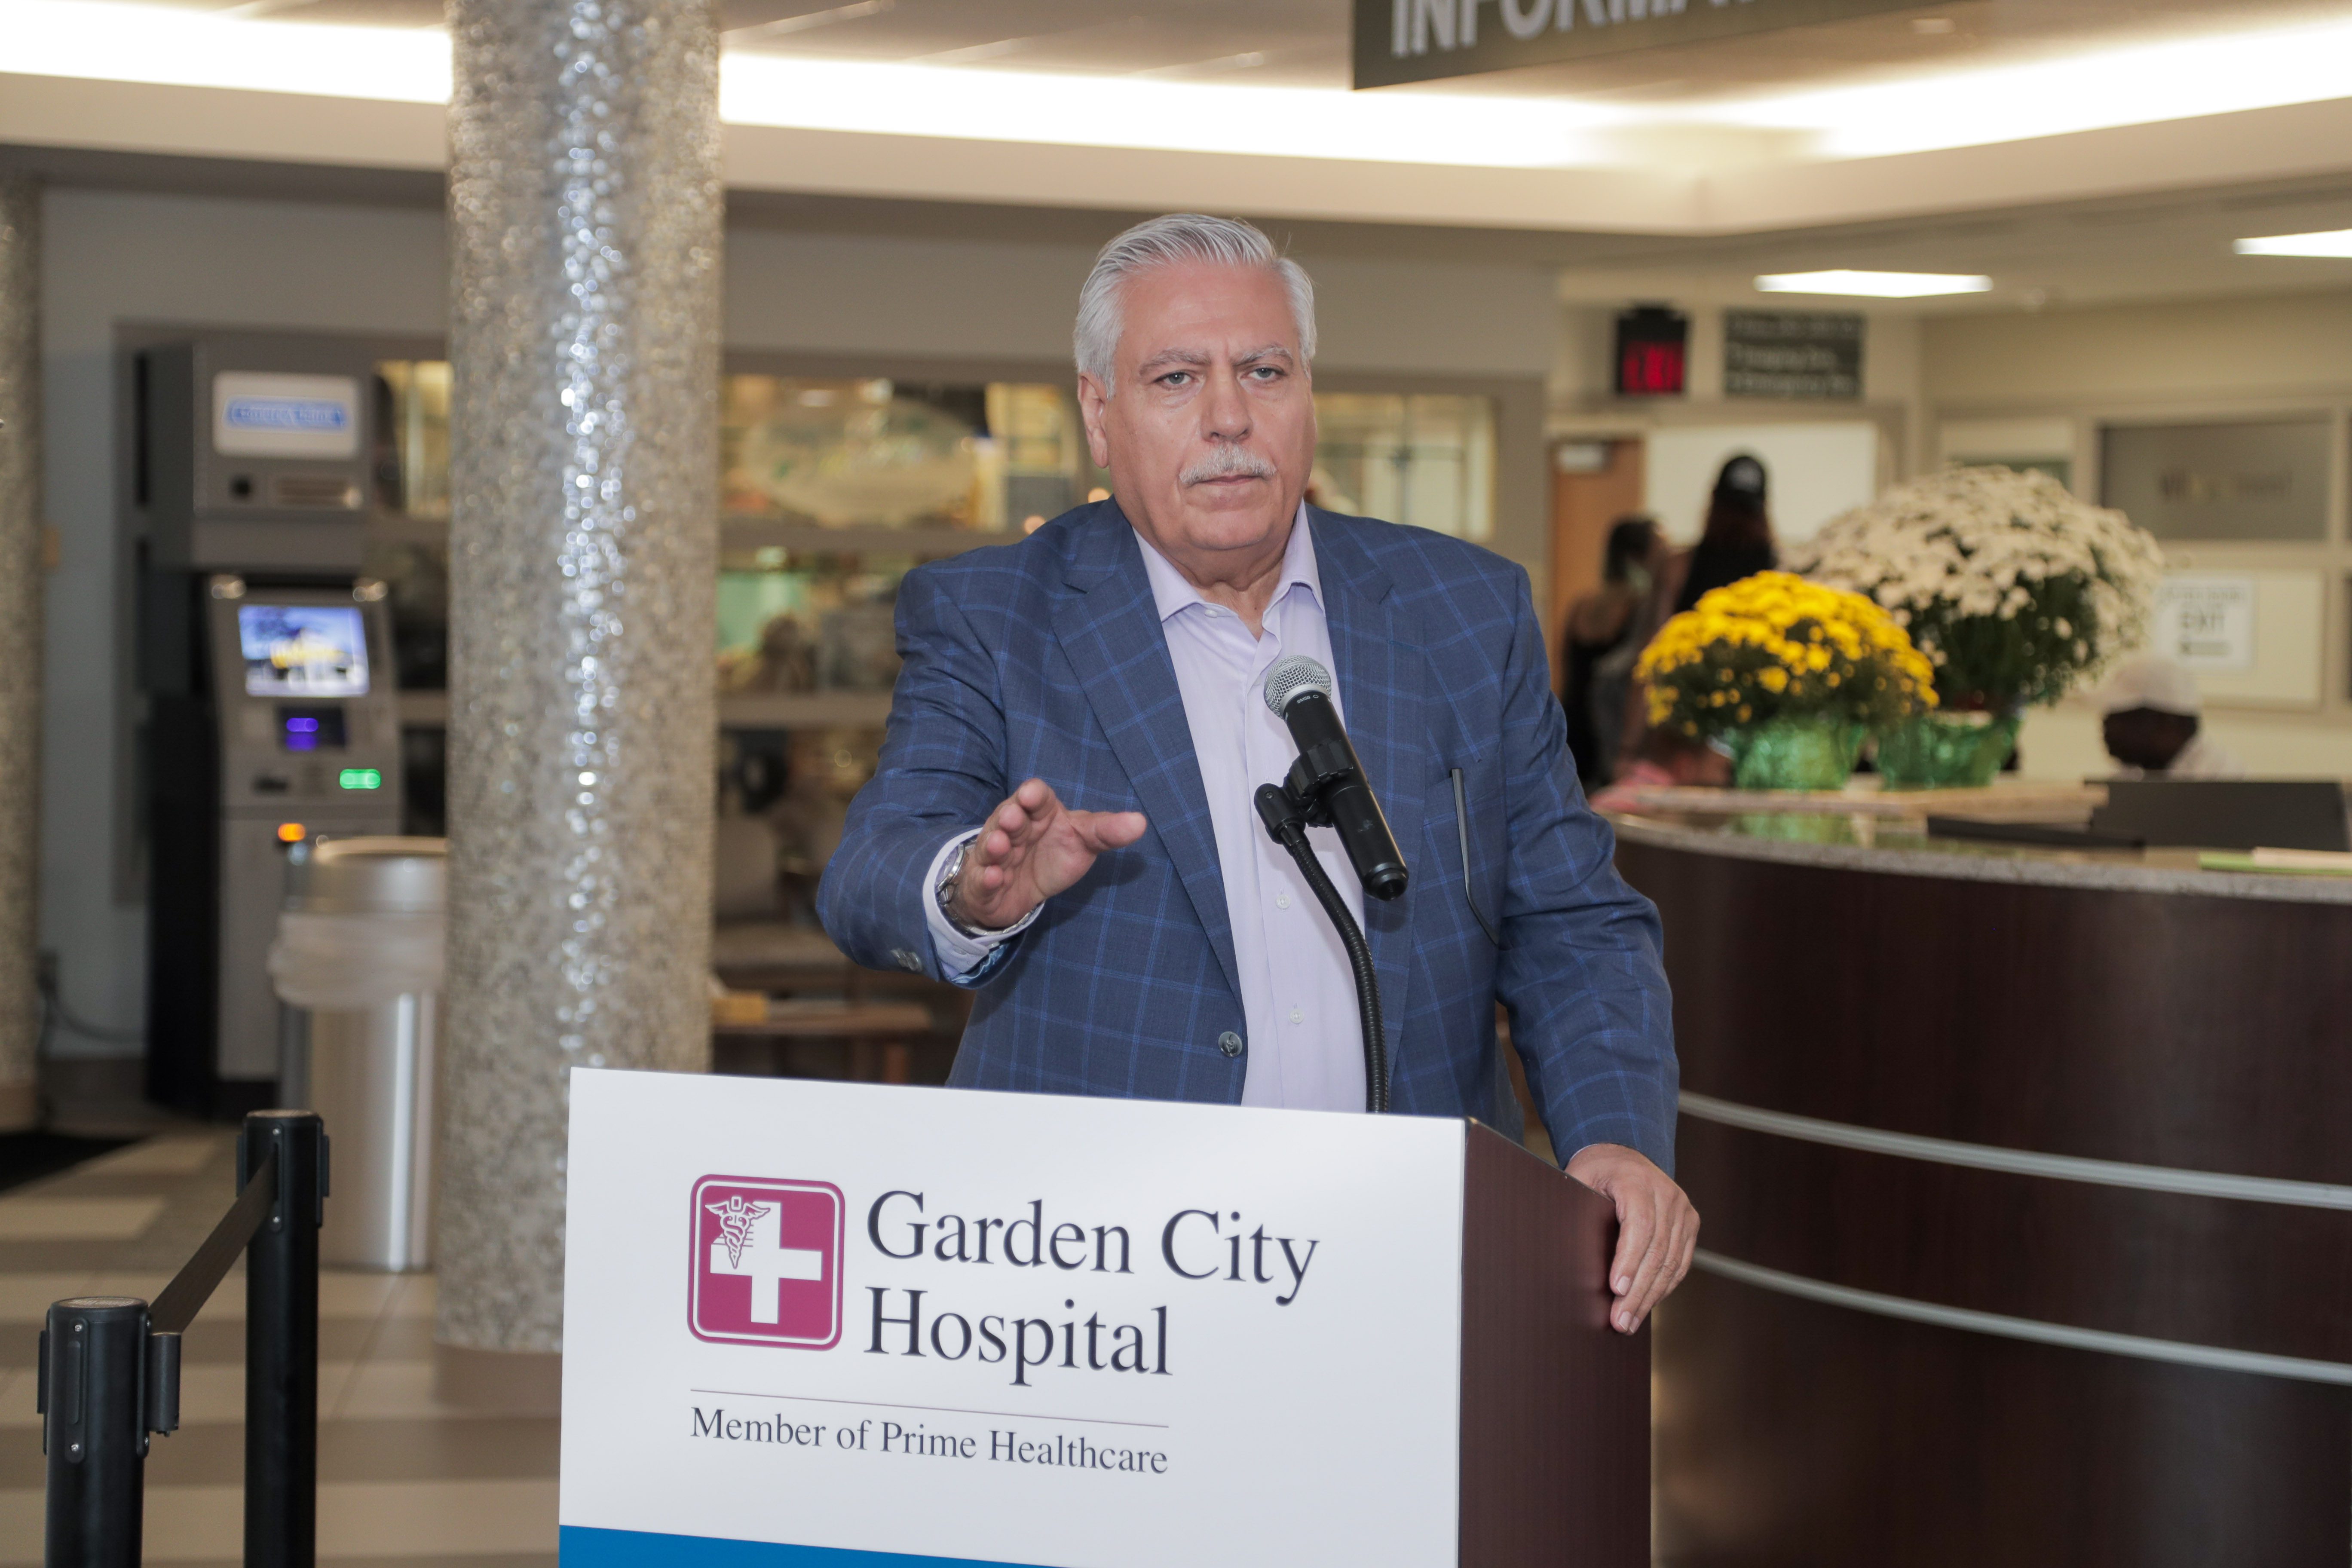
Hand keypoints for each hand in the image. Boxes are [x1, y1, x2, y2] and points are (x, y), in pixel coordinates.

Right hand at [950, 779, 1147, 931]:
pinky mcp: (984, 883)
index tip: (1032, 795)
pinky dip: (986, 878)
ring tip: (1000, 845)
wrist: (1018, 892)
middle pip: (1009, 818)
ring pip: (991, 847)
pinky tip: (993, 878)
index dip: (1033, 795)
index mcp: (1038, 813)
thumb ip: (1107, 831)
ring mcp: (995, 855)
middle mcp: (1013, 829)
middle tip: (1015, 817)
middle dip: (1010, 817)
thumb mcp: (1083, 841)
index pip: (1034, 797)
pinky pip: (983, 879)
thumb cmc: (1052, 855)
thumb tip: (1141, 822)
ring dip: (994, 845)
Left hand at [1565, 1142, 1697, 1334]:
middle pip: (1657, 1249)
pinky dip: (1664, 1286)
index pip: (1640, 1225)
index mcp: (1637, 1181)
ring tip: (1630, 1322)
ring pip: (1672, 1261)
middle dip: (1638, 1290)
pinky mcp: (1690, 1223)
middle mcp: (1667, 1194)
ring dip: (1651, 1296)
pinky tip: (1647, 1304)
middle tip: (1621, 1320)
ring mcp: (1682, 1209)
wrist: (1625, 1155)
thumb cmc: (1596, 1172)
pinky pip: (1681, 1262)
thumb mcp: (1579, 1179)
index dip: (1629, 1260)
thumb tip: (1562, 1248)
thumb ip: (1575, 1208)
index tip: (1615, 1289)